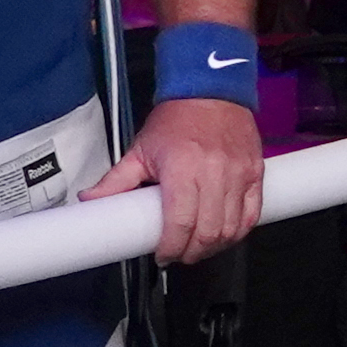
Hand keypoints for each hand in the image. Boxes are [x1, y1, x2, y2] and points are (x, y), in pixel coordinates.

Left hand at [81, 94, 265, 271]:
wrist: (212, 91)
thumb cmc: (178, 119)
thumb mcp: (141, 149)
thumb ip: (115, 180)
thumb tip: (90, 202)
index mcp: (182, 169)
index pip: (180, 224)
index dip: (171, 248)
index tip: (162, 255)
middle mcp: (214, 174)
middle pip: (208, 233)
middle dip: (192, 253)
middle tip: (179, 254)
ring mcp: (239, 175)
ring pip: (231, 229)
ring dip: (215, 247)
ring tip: (199, 247)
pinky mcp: (255, 174)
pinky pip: (252, 215)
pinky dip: (239, 232)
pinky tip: (225, 235)